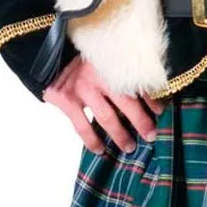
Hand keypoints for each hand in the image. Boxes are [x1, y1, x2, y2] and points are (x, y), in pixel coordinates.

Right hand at [42, 53, 166, 153]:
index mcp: (111, 64)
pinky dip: (92, 141)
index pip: (136, 84)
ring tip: (129, 147)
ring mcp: (82, 90)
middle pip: (126, 103)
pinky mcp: (67, 101)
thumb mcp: (101, 57)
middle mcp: (99, 77)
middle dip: (141, 121)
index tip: (160, 112)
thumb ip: (117, 70)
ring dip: (120, 135)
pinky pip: (82, 126)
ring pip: (106, 118)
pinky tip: (100, 150)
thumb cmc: (79, 59)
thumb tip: (144, 90)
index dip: (151, 99)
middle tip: (151, 136)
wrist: (46, 56)